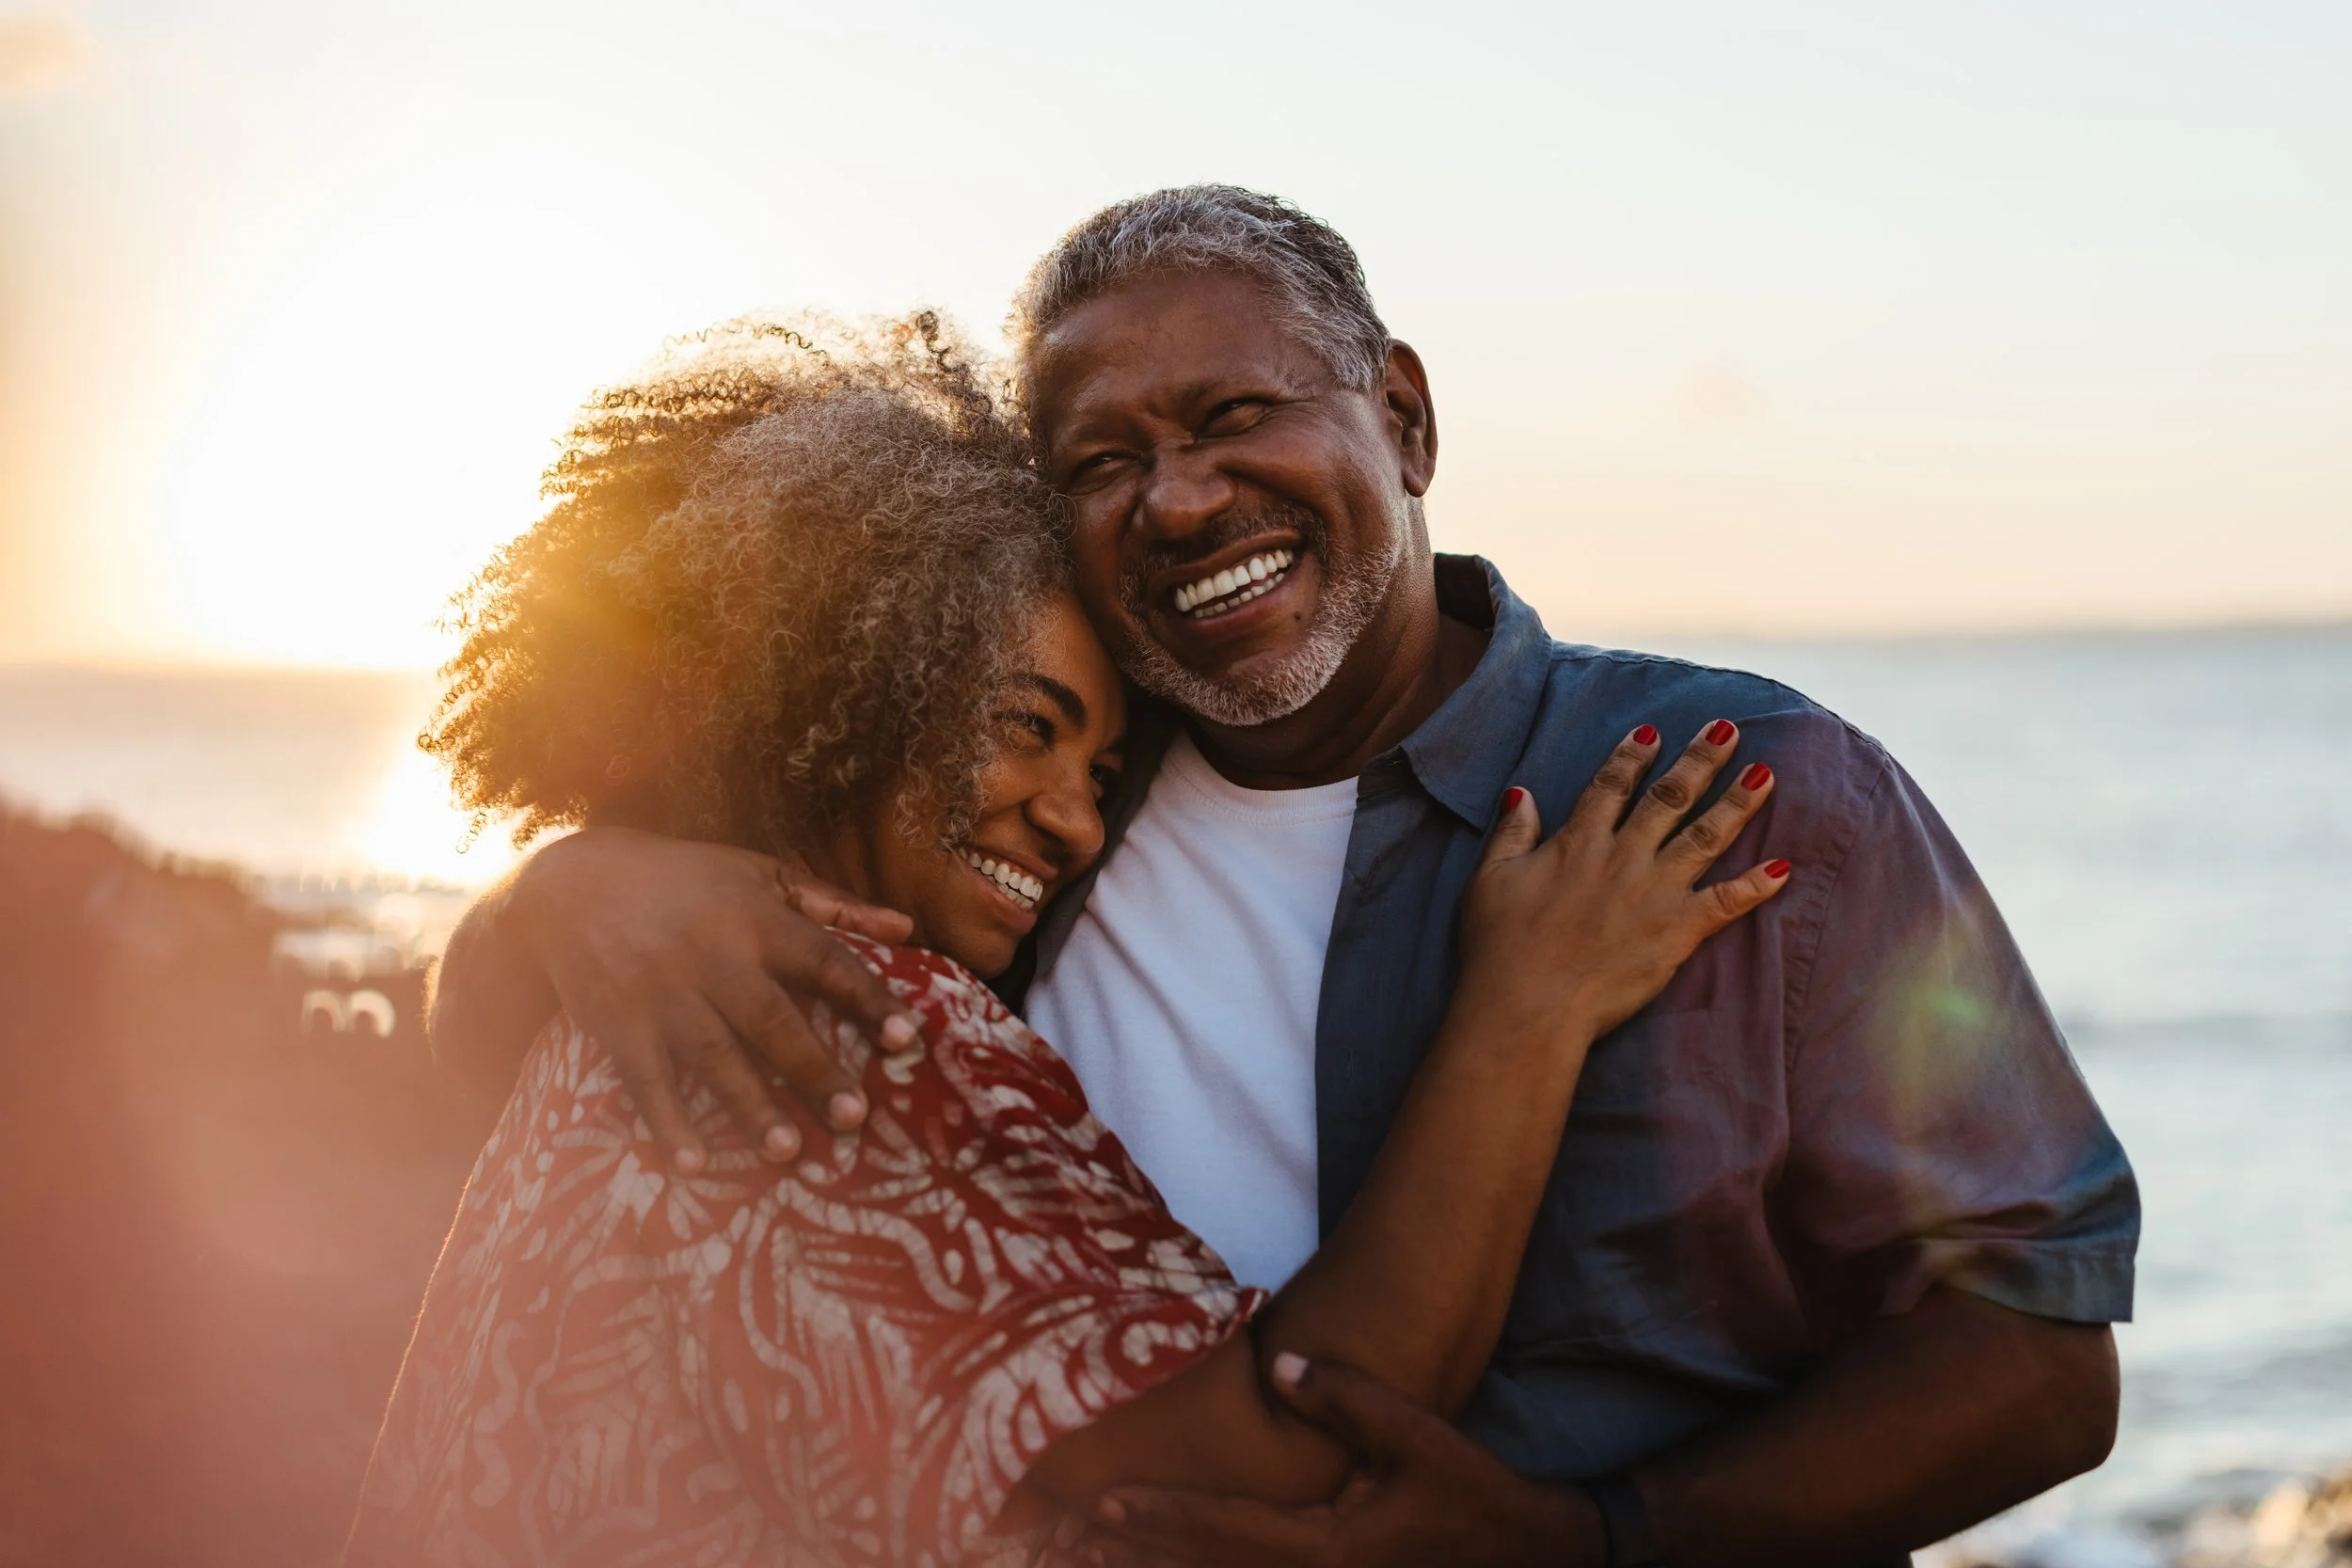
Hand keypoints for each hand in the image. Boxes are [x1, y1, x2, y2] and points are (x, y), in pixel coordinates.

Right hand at [514, 827, 920, 1169]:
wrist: (574, 882)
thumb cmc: (687, 880)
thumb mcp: (760, 874)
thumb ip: (835, 903)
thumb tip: (908, 927)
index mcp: (756, 920)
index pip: (823, 961)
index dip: (866, 998)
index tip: (905, 1037)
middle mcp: (712, 958)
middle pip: (772, 1020)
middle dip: (814, 1070)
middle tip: (856, 1116)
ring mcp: (662, 995)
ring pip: (714, 1056)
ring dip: (750, 1106)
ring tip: (788, 1151)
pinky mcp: (617, 1024)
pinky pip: (645, 1080)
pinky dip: (668, 1122)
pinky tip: (693, 1162)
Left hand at [1085, 1355, 1600, 1567]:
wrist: (1527, 1555)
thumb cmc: (1472, 1495)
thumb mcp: (1416, 1437)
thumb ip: (1345, 1398)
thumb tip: (1275, 1360)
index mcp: (1327, 1549)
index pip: (1223, 1529)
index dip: (1162, 1513)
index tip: (1104, 1498)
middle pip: (1208, 1565)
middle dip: (1140, 1547)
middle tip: (1072, 1528)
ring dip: (1164, 1565)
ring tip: (1097, 1550)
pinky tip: (1175, 1560)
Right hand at [1460, 719, 1787, 1046]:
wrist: (1530, 1003)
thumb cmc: (1501, 947)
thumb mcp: (1490, 879)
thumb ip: (1512, 833)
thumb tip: (1521, 793)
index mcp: (1578, 842)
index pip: (1612, 785)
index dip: (1632, 755)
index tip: (1652, 730)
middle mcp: (1624, 856)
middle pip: (1669, 797)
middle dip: (1700, 760)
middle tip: (1727, 730)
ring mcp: (1656, 892)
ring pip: (1706, 836)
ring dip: (1738, 803)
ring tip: (1765, 774)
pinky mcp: (1678, 931)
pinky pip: (1726, 902)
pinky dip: (1756, 886)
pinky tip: (1782, 869)